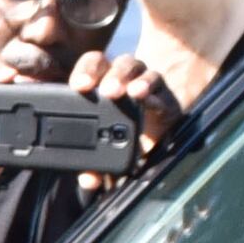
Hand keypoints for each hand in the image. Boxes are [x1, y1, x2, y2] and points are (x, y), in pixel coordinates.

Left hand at [68, 49, 182, 182]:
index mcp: (99, 85)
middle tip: (105, 91)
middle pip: (110, 63)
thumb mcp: (105, 150)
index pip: (90, 67)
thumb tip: (88, 179)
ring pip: (135, 67)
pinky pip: (160, 86)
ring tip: (129, 92)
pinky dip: (152, 91)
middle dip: (106, 74)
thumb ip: (93, 163)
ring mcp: (143, 82)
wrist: (157, 139)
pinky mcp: (164, 95)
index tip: (78, 86)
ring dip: (129, 78)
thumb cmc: (122, 137)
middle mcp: (120, 78)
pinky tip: (145, 97)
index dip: (84, 72)